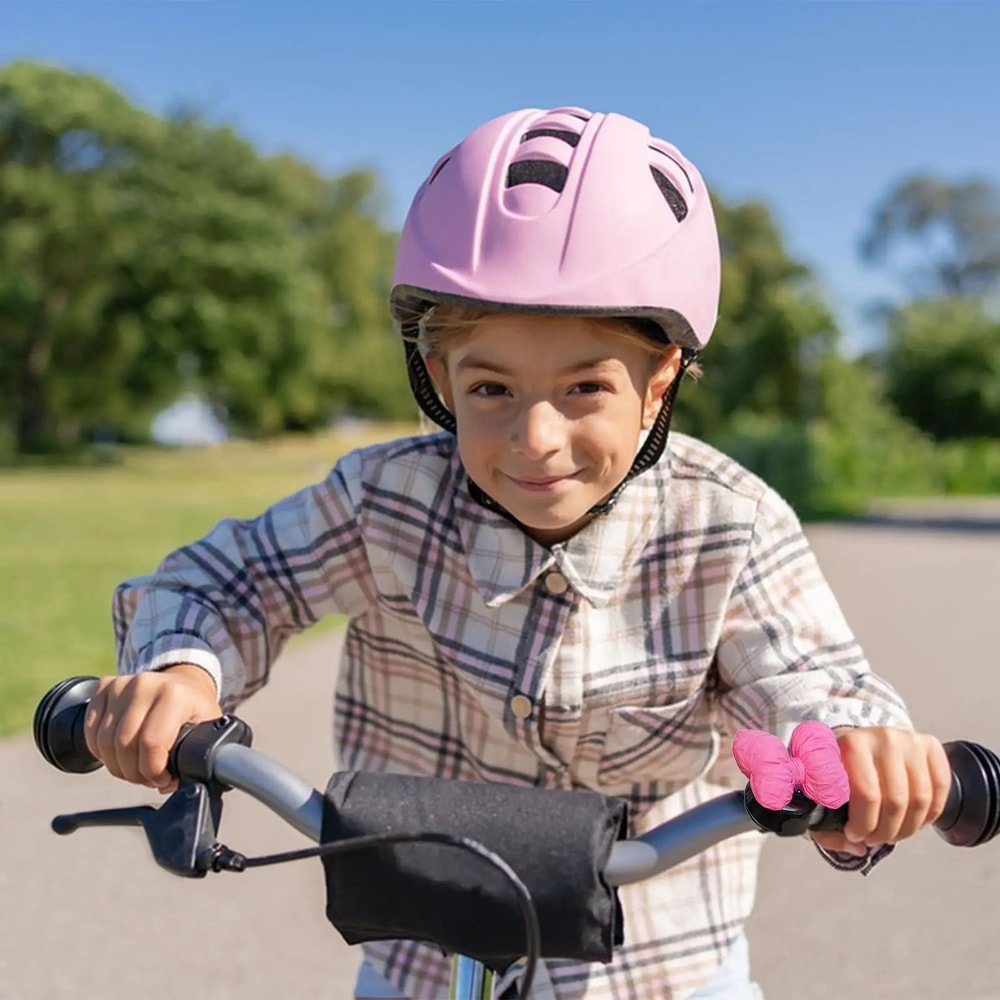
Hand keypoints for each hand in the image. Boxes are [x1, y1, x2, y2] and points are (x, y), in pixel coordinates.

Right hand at [83, 665, 221, 792]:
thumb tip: (169, 785)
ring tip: (135, 768)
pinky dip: (101, 751)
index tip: (163, 779)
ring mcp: (122, 684)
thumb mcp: (207, 728)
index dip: (152, 771)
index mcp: (174, 695)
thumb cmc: (194, 708)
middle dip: (134, 773)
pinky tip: (119, 754)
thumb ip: (197, 757)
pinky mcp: (104, 687)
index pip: (151, 743)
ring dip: (117, 766)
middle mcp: (146, 685)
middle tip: (148, 778)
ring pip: (104, 742)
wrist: (183, 682)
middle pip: (123, 745)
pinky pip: (91, 731)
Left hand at [811, 726, 951, 856]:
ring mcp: (909, 739)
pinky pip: (940, 789)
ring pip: (921, 799)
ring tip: (892, 833)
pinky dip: (928, 814)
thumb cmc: (840, 769)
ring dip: (907, 828)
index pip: (867, 796)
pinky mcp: (930, 745)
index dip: (863, 825)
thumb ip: (828, 825)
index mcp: (851, 743)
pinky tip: (912, 820)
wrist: (858, 741)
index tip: (854, 834)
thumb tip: (856, 847)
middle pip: (896, 801)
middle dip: (885, 831)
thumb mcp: (823, 790)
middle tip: (874, 839)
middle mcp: (883, 737)